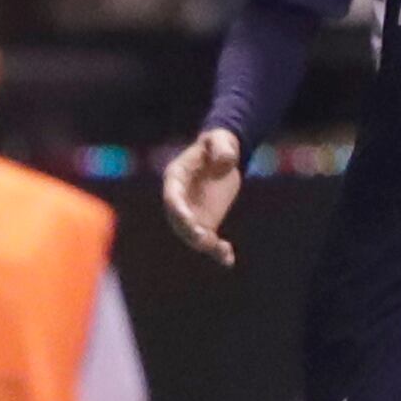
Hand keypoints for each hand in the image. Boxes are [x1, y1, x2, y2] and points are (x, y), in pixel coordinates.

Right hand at [162, 128, 244, 267]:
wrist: (222, 156)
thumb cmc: (217, 145)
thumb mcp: (220, 140)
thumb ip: (221, 148)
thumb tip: (225, 161)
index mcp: (176, 178)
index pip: (173, 198)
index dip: (179, 210)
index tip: (189, 220)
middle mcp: (180, 199)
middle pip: (178, 221)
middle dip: (189, 231)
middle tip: (204, 239)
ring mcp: (191, 213)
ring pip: (192, 235)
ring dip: (205, 244)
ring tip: (223, 250)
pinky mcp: (206, 222)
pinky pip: (208, 240)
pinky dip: (217, 251)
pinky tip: (228, 260)